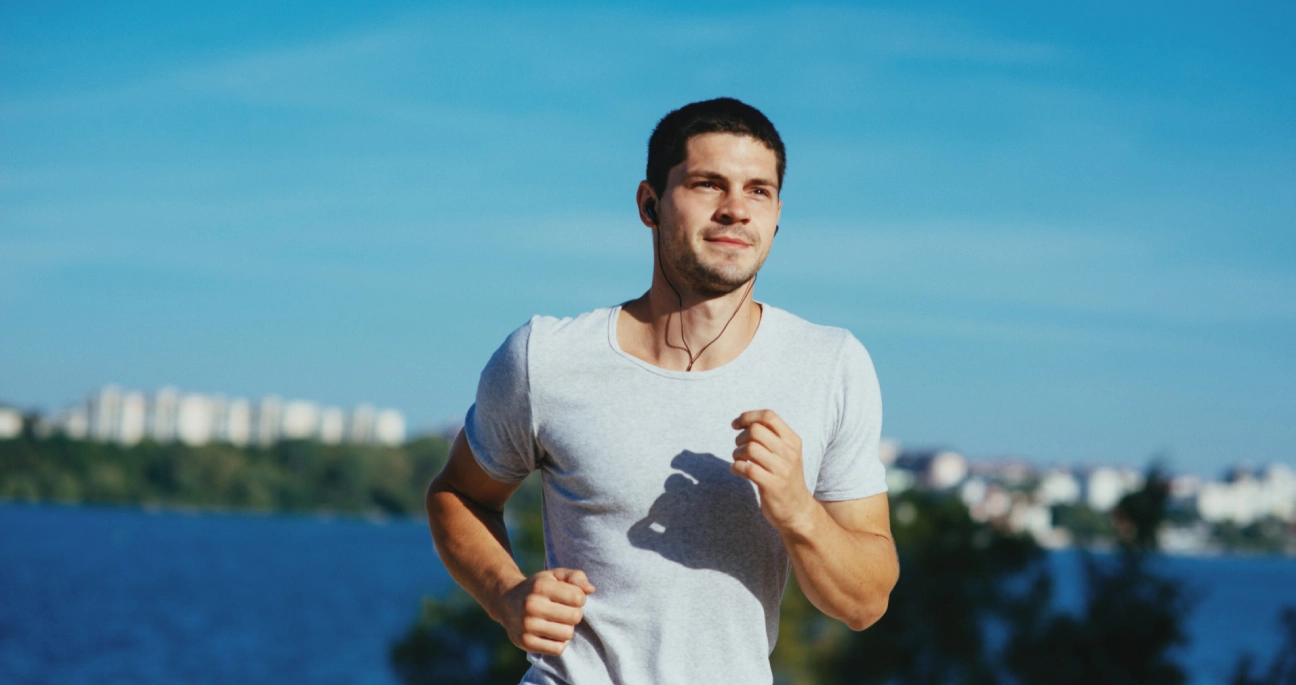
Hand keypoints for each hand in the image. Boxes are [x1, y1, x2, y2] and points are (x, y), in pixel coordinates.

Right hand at [499, 567, 595, 655]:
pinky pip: (558, 649)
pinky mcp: (525, 642)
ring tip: (557, 622)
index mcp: (541, 586)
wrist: (507, 602)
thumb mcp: (555, 576)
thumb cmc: (538, 588)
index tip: (571, 598)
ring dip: (567, 629)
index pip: (578, 597)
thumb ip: (576, 577)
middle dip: (574, 614)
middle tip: (564, 611)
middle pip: (575, 617)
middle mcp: (532, 605)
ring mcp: (527, 625)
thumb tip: (591, 589)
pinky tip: (551, 633)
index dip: (580, 598)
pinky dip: (559, 643)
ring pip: (567, 634)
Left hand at [732, 409, 815, 533]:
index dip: (748, 416)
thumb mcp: (786, 453)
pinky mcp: (773, 486)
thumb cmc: (786, 478)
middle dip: (740, 437)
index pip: (768, 416)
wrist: (798, 510)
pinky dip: (736, 467)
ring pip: (750, 449)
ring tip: (738, 460)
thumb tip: (745, 422)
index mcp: (792, 440)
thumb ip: (771, 437)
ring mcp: (782, 470)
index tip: (736, 424)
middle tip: (739, 448)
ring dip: (737, 453)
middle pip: (756, 430)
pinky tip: (737, 470)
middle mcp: (789, 453)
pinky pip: (747, 468)